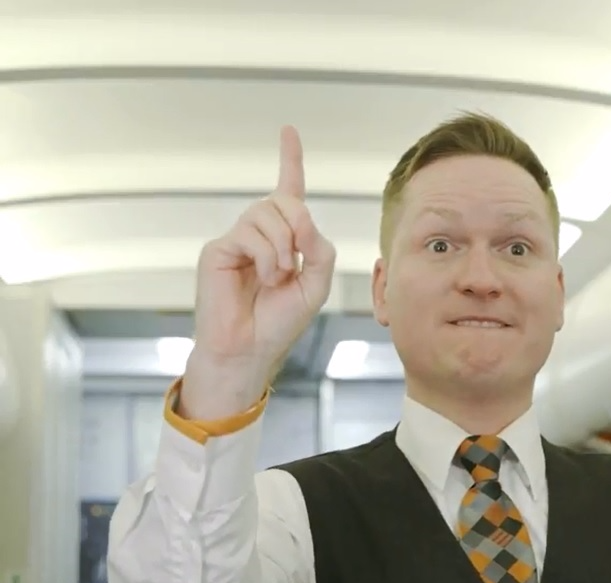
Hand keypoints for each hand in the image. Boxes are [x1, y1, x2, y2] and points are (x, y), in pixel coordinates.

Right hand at [182, 126, 336, 417]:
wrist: (251, 349)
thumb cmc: (281, 321)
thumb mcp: (316, 283)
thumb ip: (319, 246)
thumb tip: (300, 216)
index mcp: (284, 239)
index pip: (288, 192)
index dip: (290, 161)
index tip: (288, 131)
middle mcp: (258, 233)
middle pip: (284, 201)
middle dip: (298, 226)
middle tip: (295, 262)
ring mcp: (236, 239)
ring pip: (268, 214)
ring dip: (282, 248)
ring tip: (276, 277)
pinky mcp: (217, 249)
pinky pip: (250, 234)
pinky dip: (266, 256)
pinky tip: (263, 278)